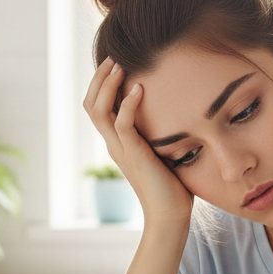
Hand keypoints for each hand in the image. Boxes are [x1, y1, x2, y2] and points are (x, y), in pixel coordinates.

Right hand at [83, 58, 193, 227]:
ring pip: (99, 110)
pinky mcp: (133, 155)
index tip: (117, 63)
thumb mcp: (164, 152)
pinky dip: (128, 103)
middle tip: (113, 57)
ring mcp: (120, 149)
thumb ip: (162, 133)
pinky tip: (139, 88)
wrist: (170, 215)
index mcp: (118, 143)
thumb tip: (182, 113)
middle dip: (100, 78)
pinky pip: (122, 124)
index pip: (99, 107)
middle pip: (90, 104)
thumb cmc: (173, 187)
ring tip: (119, 65)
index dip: (102, 84)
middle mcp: (113, 144)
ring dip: (107, 85)